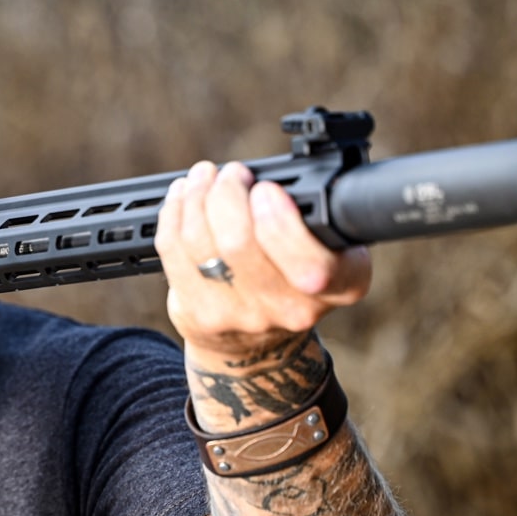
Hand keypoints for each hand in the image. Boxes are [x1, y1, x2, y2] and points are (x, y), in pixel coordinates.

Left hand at [155, 160, 370, 370]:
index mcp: (343, 285)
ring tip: (204, 178)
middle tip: (232, 174)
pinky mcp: (201, 317)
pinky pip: (173, 252)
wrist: (259, 341)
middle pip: (239, 243)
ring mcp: (243, 318)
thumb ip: (311, 215)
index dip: (280, 222)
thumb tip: (256, 176)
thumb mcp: (328, 246)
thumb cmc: (293, 271)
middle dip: (227, 194)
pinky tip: (181, 197)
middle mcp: (294, 310)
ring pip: (200, 243)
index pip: (314, 265)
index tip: (265, 189)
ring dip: (196, 197)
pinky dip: (173, 214)